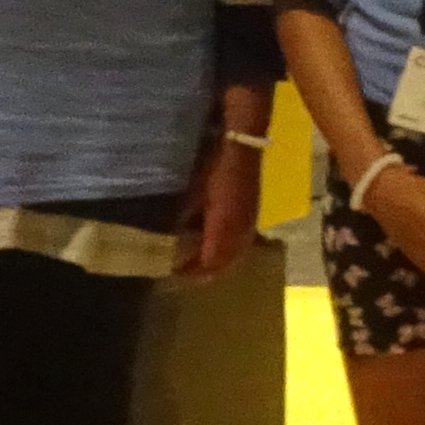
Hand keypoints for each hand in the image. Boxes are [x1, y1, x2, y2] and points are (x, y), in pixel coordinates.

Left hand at [176, 127, 266, 282]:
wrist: (242, 149)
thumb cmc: (213, 168)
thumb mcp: (193, 194)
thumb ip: (185, 219)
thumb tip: (172, 238)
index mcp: (223, 227)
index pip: (209, 262)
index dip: (192, 272)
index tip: (173, 273)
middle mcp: (240, 232)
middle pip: (225, 264)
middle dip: (206, 274)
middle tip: (185, 275)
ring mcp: (249, 225)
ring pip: (236, 257)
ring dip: (219, 265)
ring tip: (199, 266)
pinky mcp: (252, 217)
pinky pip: (242, 245)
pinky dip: (228, 253)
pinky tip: (215, 248)